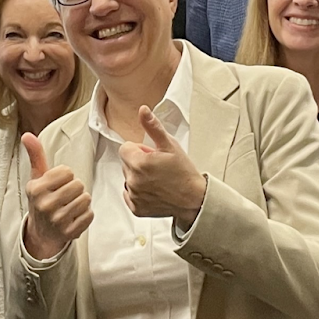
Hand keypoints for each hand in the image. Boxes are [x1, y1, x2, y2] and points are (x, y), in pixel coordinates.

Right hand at [22, 134, 91, 259]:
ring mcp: (57, 221)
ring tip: (69, 206)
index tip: (57, 185)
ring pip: (86, 199)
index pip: (67, 172)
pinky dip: (85, 215)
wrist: (41, 233)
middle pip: (78, 184)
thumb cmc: (41, 200)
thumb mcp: (36, 178)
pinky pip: (89, 215)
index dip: (65, 177)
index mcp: (36, 189)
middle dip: (75, 189)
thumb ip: (36, 156)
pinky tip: (73, 217)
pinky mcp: (69, 233)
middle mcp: (45, 205)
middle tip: (65, 197)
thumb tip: (27, 135)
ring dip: (81, 201)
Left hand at [120, 107, 206, 230]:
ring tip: (157, 179)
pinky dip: (139, 193)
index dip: (139, 149)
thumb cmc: (184, 173)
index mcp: (138, 163)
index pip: (125, 148)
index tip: (152, 155)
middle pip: (126, 163)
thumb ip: (153, 127)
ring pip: (128, 179)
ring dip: (138, 177)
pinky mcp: (135, 208)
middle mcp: (132, 180)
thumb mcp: (170, 146)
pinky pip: (130, 195)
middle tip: (157, 167)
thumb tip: (143, 111)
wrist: (193, 199)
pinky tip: (154, 191)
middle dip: (138, 162)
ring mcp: (134, 196)